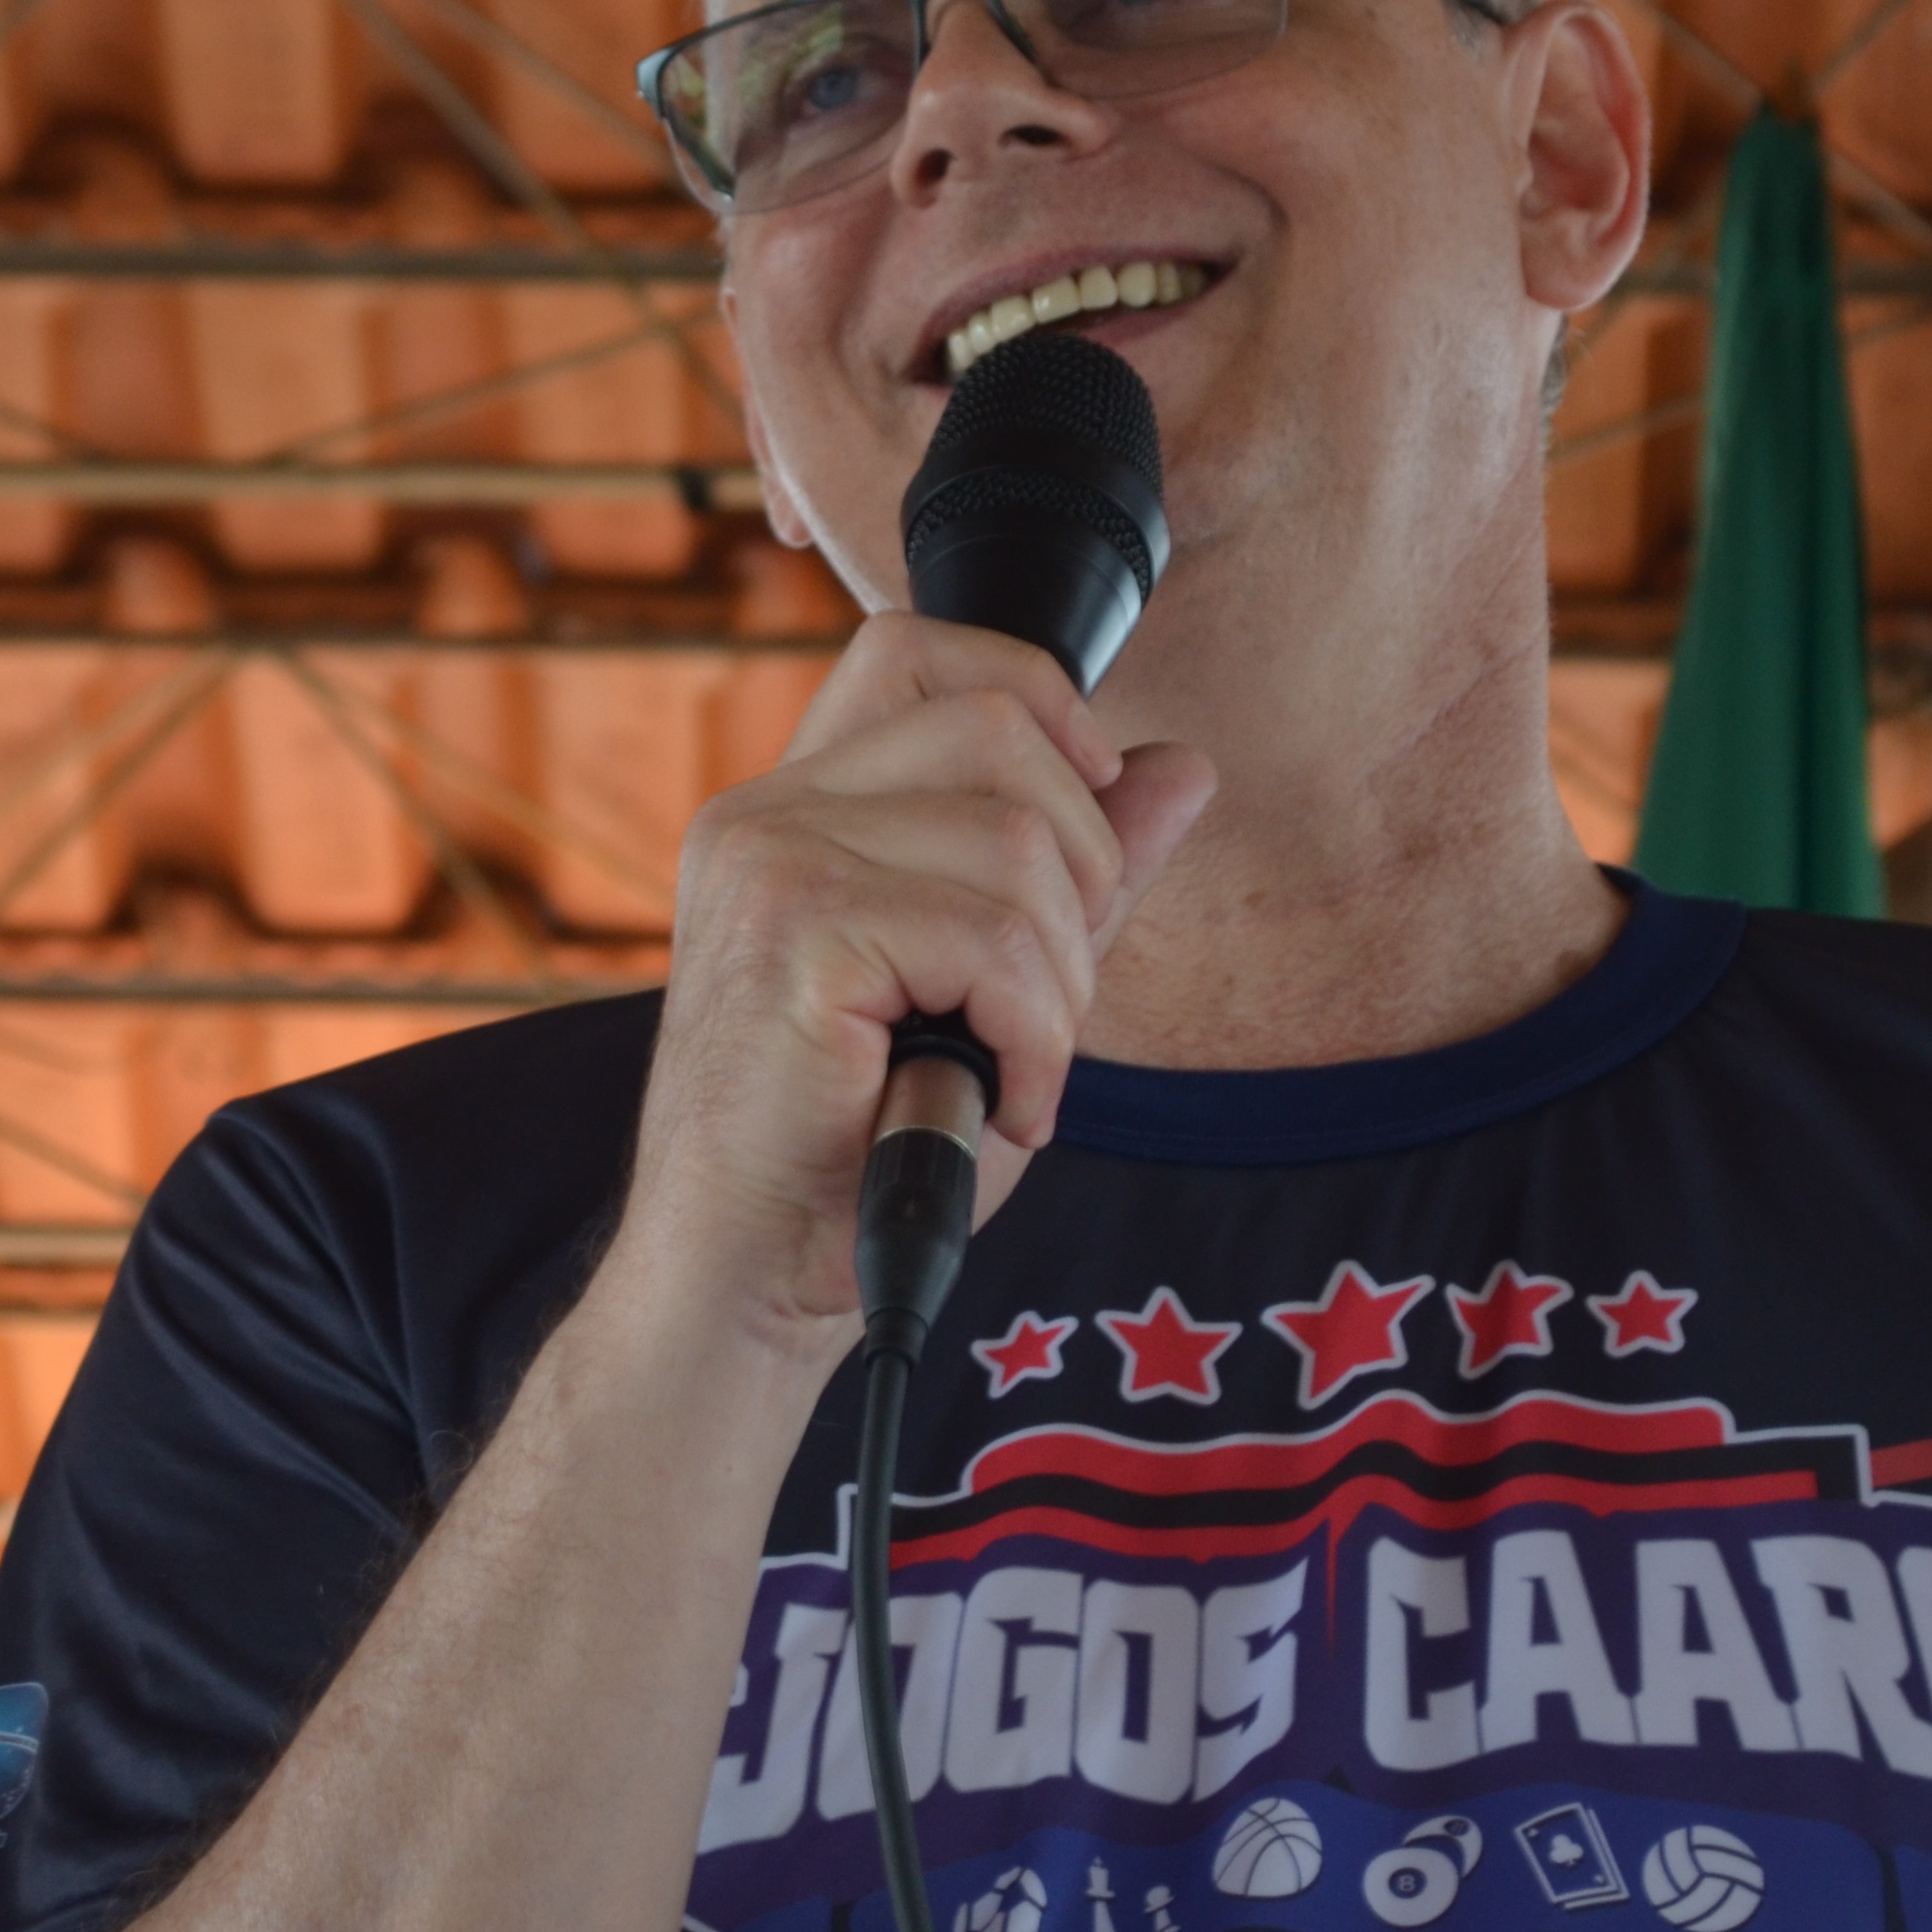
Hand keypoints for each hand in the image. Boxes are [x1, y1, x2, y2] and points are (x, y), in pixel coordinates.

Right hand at [605, 614, 1217, 1358]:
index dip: (1036, 700)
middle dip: (1083, 864)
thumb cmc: (856, 1153)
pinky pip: (995, 939)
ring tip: (1014, 1068)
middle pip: (1000, 723)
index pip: (919, 648)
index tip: (1083, 813)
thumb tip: (1181, 767)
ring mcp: (769, 865)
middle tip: (1045, 1002)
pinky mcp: (795, 939)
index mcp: (792, 806)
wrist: (750, 1283)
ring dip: (1061, 979)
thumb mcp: (994, 990)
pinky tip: (1002, 1103)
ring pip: (1019, 838)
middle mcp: (764, 812)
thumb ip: (1076, 875)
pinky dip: (1037, 1036)